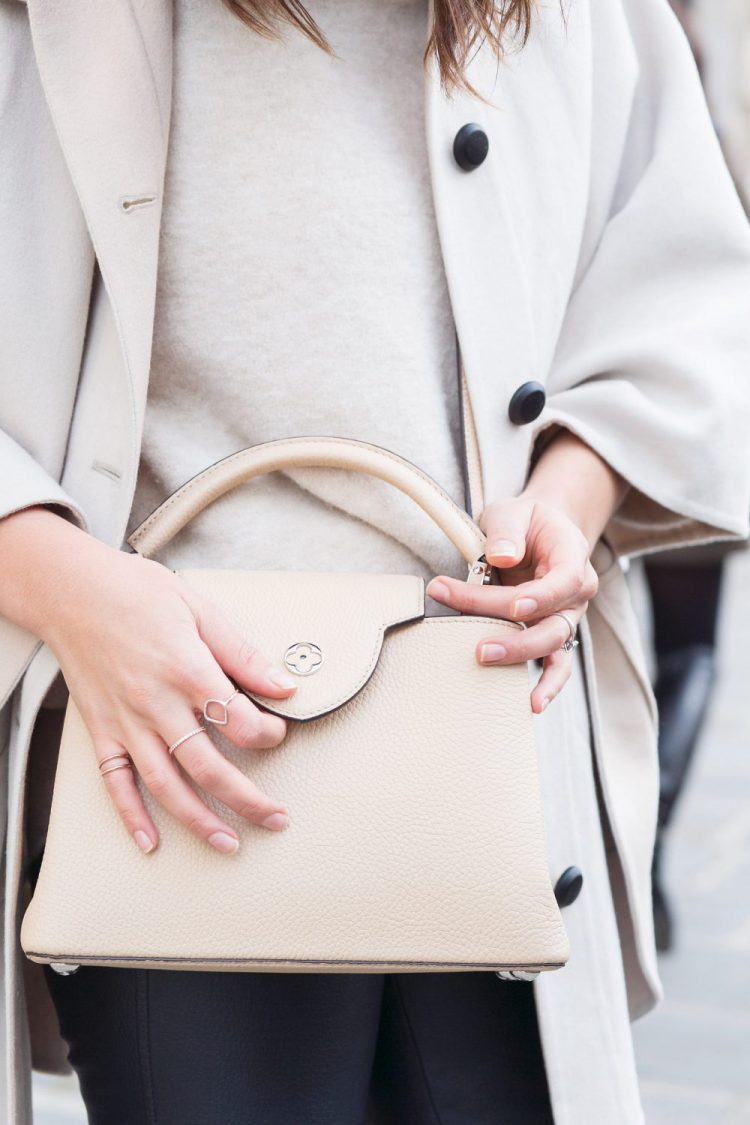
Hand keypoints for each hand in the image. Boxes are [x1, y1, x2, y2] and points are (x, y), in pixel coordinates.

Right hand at [37, 530, 297, 855]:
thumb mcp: (199, 609)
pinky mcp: (101, 729)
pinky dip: (131, 816)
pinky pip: (115, 782)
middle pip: (208, 767)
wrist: (70, 590)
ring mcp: (126, 721)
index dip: (268, 733)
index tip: (278, 732)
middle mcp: (156, 703)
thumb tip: (283, 684)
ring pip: (166, 785)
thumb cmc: (134, 591)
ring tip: (228, 843)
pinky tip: (150, 841)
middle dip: (248, 800)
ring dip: (200, 821)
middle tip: (275, 818)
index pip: (238, 720)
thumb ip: (242, 653)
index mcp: (187, 669)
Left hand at [426, 497, 597, 713]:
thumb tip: (500, 556)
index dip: (540, 597)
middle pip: (551, 621)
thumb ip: (506, 530)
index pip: (563, 581)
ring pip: (551, 645)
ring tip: (487, 664)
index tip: (512, 605)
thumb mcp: (513, 511)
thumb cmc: (524, 522)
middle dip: (515, 636)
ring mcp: (565, 617)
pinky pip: (557, 663)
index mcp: (572, 557)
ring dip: (519, 657)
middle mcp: (575, 593)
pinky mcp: (551, 633)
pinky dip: (548, 685)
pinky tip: (530, 703)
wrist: (541, 529)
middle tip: (478, 647)